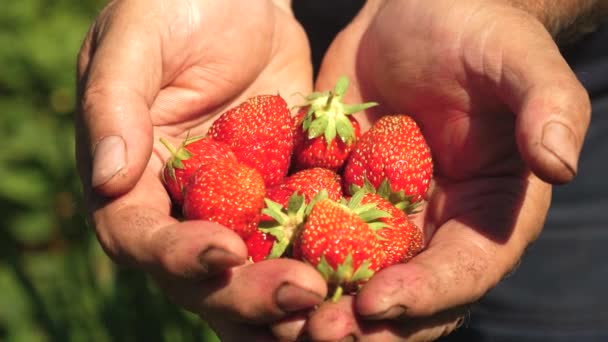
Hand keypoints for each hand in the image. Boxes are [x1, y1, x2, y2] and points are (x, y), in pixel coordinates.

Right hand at [75, 0, 325, 339]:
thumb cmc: (175, 6)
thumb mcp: (135, 40)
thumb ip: (113, 104)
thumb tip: (107, 181)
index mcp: (133, 182)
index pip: (142, 238)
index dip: (179, 256)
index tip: (225, 252)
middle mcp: (183, 208)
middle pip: (207, 275)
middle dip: (251, 294)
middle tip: (304, 295)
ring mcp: (238, 208)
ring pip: (259, 271)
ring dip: (293, 298)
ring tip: (338, 305)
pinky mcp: (285, 194)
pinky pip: (305, 236)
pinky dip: (330, 262)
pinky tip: (365, 275)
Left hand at [273, 0, 589, 339]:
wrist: (414, 18)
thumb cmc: (474, 35)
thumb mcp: (517, 59)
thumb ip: (548, 104)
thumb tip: (560, 162)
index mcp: (487, 216)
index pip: (463, 272)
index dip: (424, 295)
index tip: (376, 303)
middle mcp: (434, 233)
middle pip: (404, 300)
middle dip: (363, 324)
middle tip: (316, 332)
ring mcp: (382, 223)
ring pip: (350, 284)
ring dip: (316, 307)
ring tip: (277, 320)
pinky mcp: (337, 202)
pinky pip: (310, 241)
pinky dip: (283, 263)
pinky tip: (248, 272)